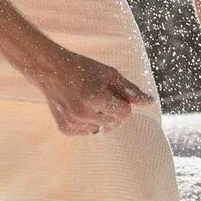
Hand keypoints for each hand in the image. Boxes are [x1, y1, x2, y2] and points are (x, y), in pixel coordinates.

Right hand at [34, 48, 150, 136]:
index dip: (121, 103)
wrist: (51, 70)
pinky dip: (86, 124)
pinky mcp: (65, 128)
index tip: (112, 94)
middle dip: (111, 111)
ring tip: (87, 101)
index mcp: (95, 98)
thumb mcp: (108, 74)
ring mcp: (73, 123)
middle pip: (114, 122)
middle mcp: (84, 113)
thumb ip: (129, 90)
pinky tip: (79, 109)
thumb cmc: (82, 68)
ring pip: (100, 129)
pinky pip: (86, 132)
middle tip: (98, 96)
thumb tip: (150, 102)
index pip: (124, 113)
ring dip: (99, 118)